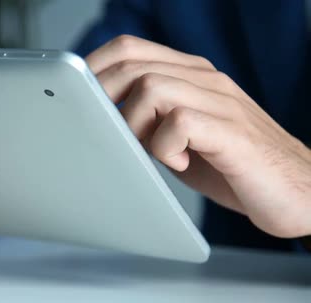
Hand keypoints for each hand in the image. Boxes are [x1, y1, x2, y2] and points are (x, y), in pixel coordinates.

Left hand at [86, 35, 310, 237]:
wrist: (297, 191)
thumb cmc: (230, 164)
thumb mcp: (179, 136)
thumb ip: (147, 121)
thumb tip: (97, 121)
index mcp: (189, 75)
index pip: (130, 49)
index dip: (95, 68)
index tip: (76, 97)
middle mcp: (205, 80)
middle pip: (133, 66)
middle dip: (104, 99)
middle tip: (109, 133)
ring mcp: (222, 102)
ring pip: (152, 88)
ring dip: (134, 125)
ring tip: (148, 151)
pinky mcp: (234, 133)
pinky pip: (181, 123)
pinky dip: (165, 147)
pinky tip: (177, 162)